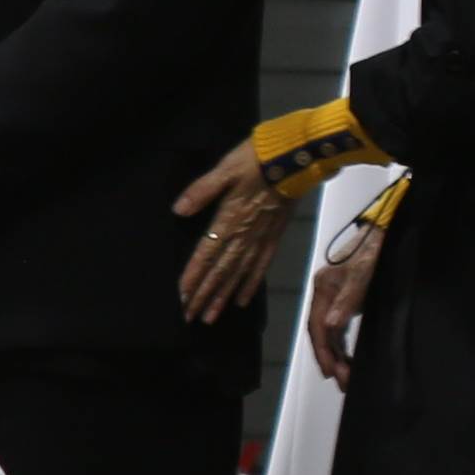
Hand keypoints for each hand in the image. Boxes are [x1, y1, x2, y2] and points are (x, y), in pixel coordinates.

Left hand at [171, 131, 284, 323]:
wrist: (296, 157)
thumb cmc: (257, 159)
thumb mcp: (225, 169)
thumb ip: (202, 191)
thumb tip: (178, 210)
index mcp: (229, 219)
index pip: (205, 255)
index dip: (193, 278)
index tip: (181, 298)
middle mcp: (244, 235)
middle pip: (220, 271)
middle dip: (204, 295)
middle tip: (191, 317)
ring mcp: (261, 238)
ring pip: (239, 274)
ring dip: (224, 296)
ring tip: (211, 317)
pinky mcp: (275, 236)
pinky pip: (261, 266)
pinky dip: (250, 284)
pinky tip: (242, 300)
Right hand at [304, 225, 382, 389]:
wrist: (386, 232)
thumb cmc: (374, 251)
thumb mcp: (363, 274)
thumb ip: (347, 300)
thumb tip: (330, 327)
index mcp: (323, 287)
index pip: (316, 325)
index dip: (322, 350)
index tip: (331, 372)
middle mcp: (324, 293)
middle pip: (320, 332)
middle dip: (330, 358)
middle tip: (342, 381)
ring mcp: (334, 295)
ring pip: (329, 331)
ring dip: (336, 353)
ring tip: (345, 375)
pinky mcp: (346, 296)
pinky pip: (339, 326)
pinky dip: (342, 343)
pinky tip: (348, 356)